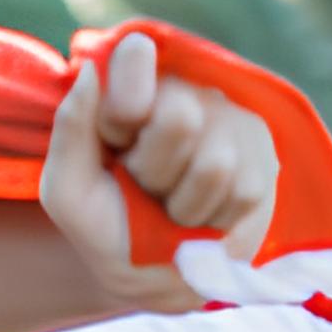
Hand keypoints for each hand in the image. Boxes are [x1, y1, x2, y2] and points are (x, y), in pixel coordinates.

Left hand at [36, 31, 280, 309]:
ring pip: (213, 164)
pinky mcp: (262, 162)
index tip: (119, 133)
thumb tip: (91, 72)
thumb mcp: (68, 190)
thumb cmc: (104, 225)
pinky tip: (203, 216)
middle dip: (152, 172)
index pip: (136, 55)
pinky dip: (214, 220)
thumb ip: (70, 129)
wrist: (151, 276)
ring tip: (172, 206)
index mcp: (131, 91)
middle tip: (144, 186)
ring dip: (183, 204)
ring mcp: (229, 124)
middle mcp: (184, 94)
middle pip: (178, 119)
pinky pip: (242, 192)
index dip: (129, 97)